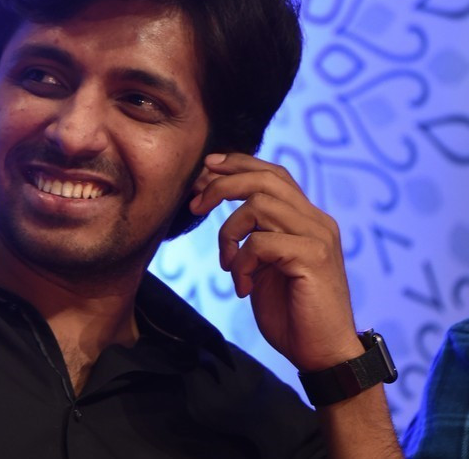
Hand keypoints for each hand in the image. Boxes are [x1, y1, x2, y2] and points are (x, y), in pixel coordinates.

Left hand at [189, 153, 363, 371]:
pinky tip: (243, 287)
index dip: (239, 163)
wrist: (323, 354)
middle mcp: (316, 221)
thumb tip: (222, 207)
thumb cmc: (291, 312)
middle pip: (265, 179)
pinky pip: (261, 242)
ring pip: (260, 204)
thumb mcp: (265, 265)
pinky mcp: (313, 258)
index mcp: (307, 219)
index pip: (274, 174)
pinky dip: (241, 262)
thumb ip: (254, 235)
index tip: (207, 167)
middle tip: (195, 204)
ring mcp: (318, 237)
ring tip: (227, 264)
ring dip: (229, 232)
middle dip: (223, 184)